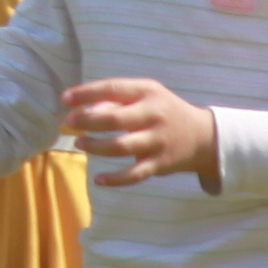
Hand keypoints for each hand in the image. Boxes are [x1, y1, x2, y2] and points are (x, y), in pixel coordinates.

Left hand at [61, 76, 218, 187]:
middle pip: (114, 119)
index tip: (65, 99)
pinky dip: (115, 179)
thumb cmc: (163, 111)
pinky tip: (98, 179)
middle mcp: (153, 114)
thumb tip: (84, 108)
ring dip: (95, 146)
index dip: (86, 93)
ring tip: (80, 143)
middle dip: (87, 121)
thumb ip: (117, 99)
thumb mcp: (146, 95)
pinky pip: (134, 174)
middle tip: (70, 122)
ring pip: (120, 146)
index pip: (112, 88)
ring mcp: (157, 140)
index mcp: (147, 92)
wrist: (202, 137)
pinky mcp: (159, 164)